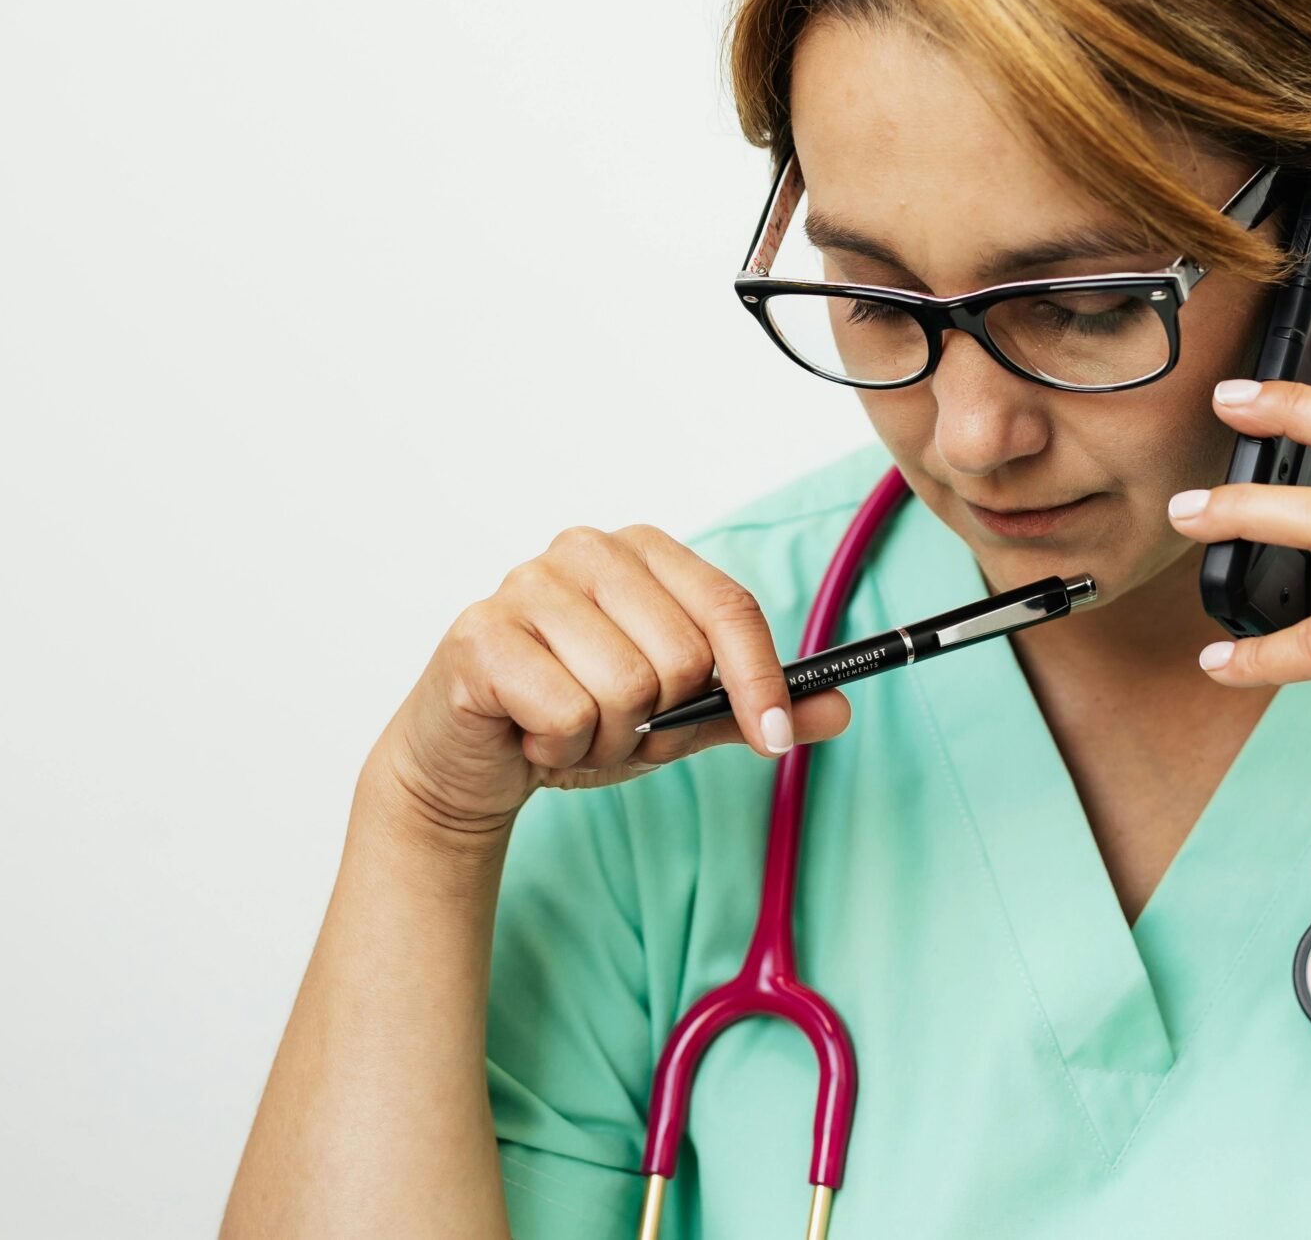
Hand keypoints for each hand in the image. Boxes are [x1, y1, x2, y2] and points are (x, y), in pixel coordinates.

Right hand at [371, 525, 853, 841]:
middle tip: (616, 726)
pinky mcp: (479, 634)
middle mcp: (585, 551)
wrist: (471, 759)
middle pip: (681, 657)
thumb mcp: (677, 717)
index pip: (729, 606)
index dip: (761, 679)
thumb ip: (752, 707)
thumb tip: (839, 707)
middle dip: (658, 720)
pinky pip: (565, 712)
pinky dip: (559, 747)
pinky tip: (530, 734)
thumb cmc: (573, 717)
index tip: (773, 740)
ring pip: (626, 688)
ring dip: (605, 739)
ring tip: (571, 728)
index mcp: (641, 552)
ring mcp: (526, 584)